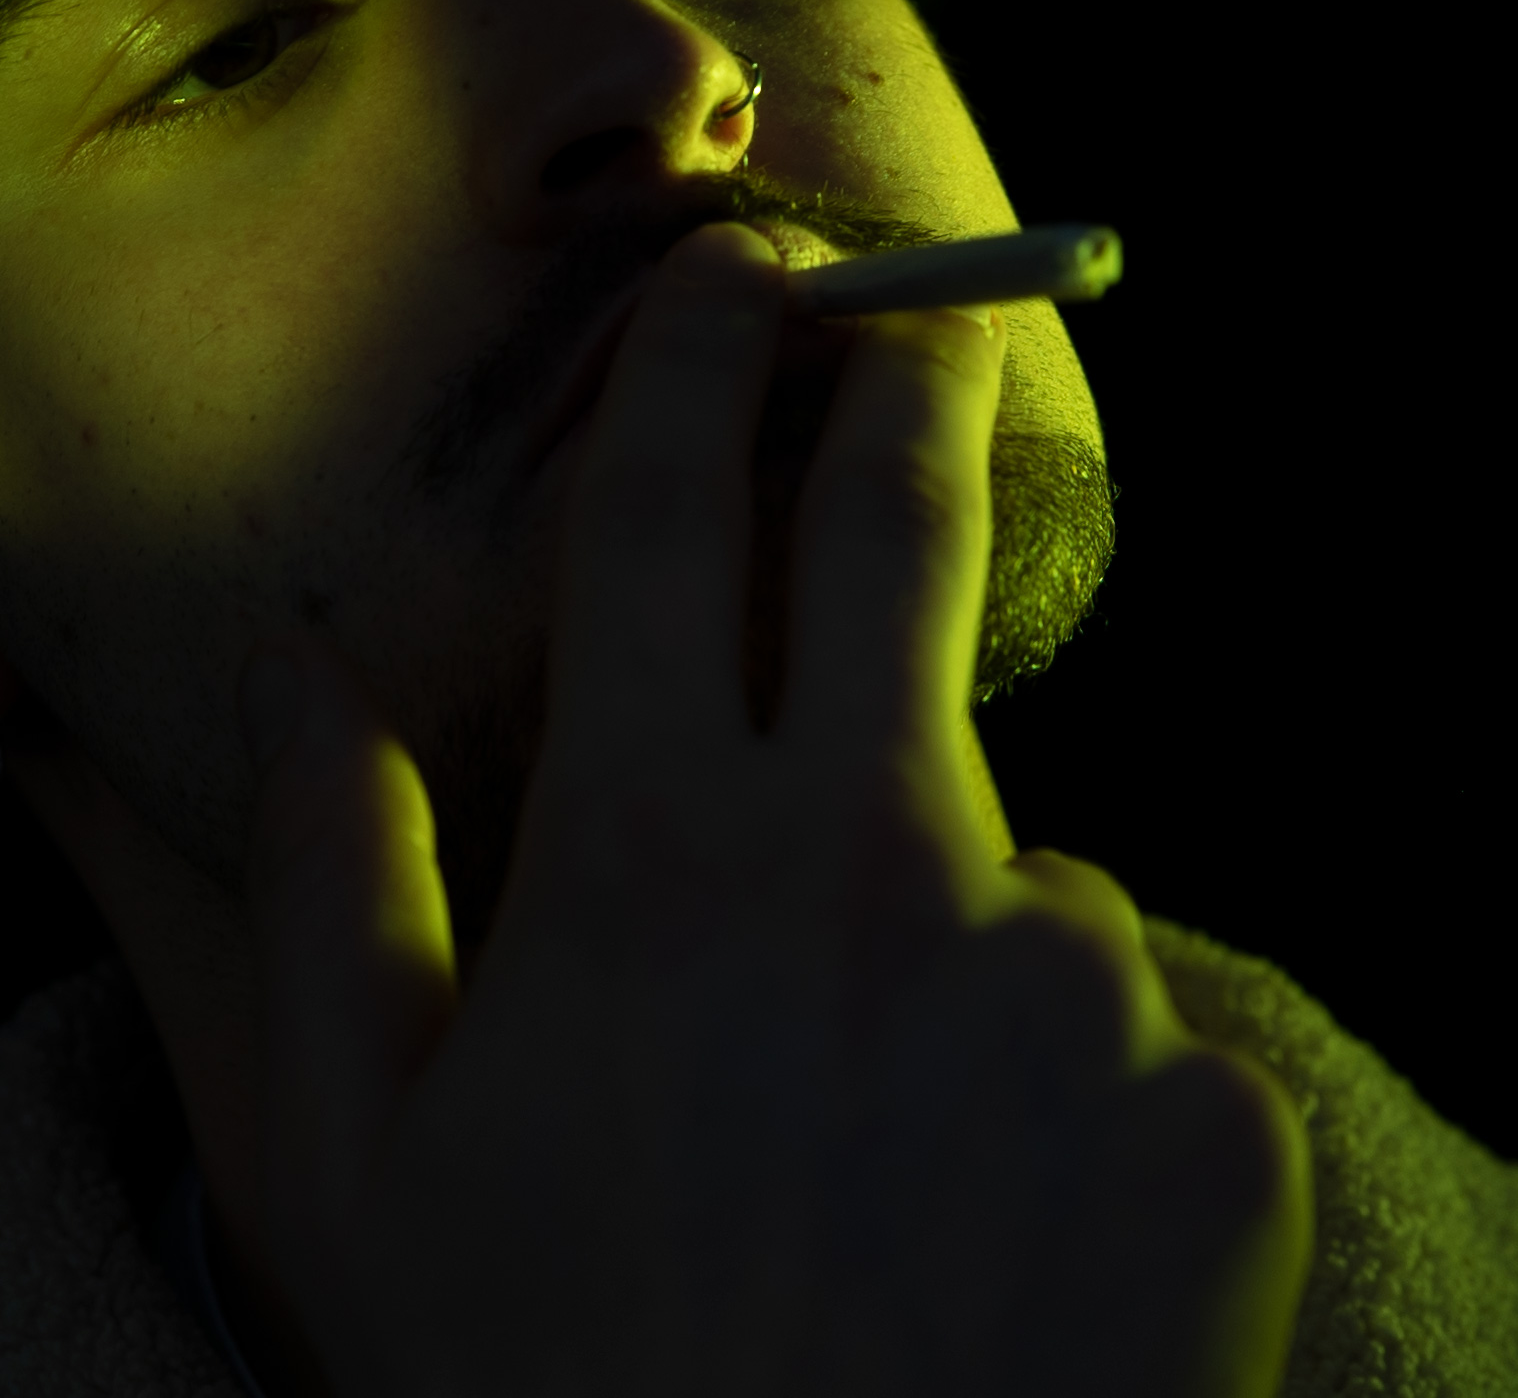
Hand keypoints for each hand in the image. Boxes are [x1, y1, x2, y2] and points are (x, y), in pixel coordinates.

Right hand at [238, 220, 1312, 1396]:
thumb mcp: (350, 1179)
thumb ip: (322, 893)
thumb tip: (303, 678)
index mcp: (661, 864)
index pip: (681, 515)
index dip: (708, 359)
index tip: (740, 270)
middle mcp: (887, 876)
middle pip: (906, 543)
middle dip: (904, 400)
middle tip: (912, 336)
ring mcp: (1071, 993)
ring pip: (1012, 870)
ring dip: (945, 938)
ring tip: (857, 1153)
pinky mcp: (1215, 1118)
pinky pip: (1135, 1045)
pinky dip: (1067, 1106)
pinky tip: (982, 1248)